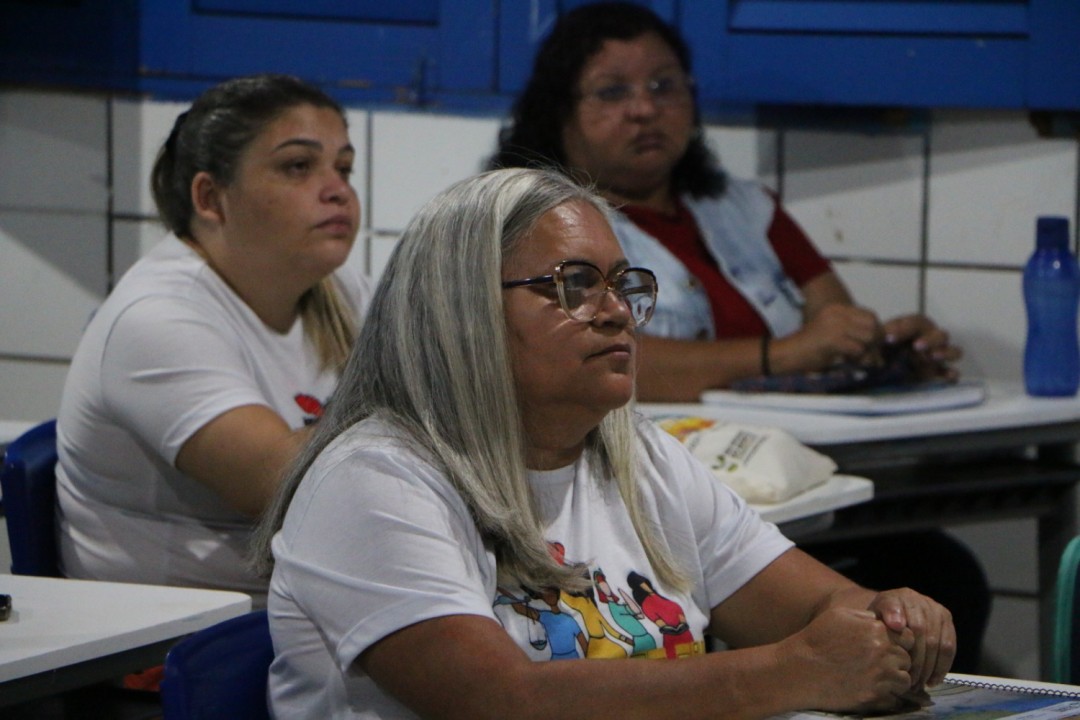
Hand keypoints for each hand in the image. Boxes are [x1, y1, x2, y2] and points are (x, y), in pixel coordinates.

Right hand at [783, 606, 912, 713]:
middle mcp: (883, 653)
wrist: (799, 669)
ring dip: (895, 679)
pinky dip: (888, 695)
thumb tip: (882, 621)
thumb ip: (866, 617)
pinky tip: (873, 689)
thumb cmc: (816, 640)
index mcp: (876, 630)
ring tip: (878, 677)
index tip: (889, 646)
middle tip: (881, 664)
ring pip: (904, 680)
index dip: (900, 642)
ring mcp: (880, 677)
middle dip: (898, 661)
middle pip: (908, 659)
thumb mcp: (839, 615)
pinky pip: (894, 699)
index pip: (908, 636)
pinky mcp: (873, 697)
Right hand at [791, 303, 883, 369]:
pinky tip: (850, 362)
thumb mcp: (834, 335)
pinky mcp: (832, 339)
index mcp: (837, 309)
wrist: (788, 354)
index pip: (870, 315)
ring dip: (868, 352)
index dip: (876, 331)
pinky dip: (858, 358)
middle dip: (876, 342)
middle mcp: (837, 313)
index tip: (873, 346)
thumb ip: (854, 334)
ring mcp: (834, 325)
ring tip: (860, 361)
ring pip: (868, 336)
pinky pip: (857, 349)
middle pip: (872, 324)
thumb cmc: (810, 349)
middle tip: (870, 356)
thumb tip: (882, 343)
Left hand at [868, 587, 956, 690]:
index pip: (902, 617)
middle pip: (924, 635)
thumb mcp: (872, 619)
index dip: (902, 634)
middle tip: (909, 682)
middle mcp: (920, 600)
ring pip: (939, 644)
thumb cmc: (879, 622)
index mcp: (898, 597)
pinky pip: (950, 648)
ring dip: (931, 668)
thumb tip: (897, 625)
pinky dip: (942, 667)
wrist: (892, 615)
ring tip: (920, 684)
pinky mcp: (947, 621)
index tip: (897, 648)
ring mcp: (937, 610)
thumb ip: (881, 619)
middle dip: (918, 662)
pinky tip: (932, 680)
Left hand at [882, 314, 962, 379]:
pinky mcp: (938, 374)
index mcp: (916, 328)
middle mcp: (931, 340)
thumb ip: (880, 336)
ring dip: (945, 353)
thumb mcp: (878, 340)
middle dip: (931, 340)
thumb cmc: (882, 347)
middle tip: (916, 346)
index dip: (905, 329)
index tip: (889, 338)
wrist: (881, 366)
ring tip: (933, 357)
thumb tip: (883, 336)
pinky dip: (951, 375)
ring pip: (954, 351)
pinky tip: (946, 377)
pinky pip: (952, 374)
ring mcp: (937, 357)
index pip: (917, 323)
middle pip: (941, 335)